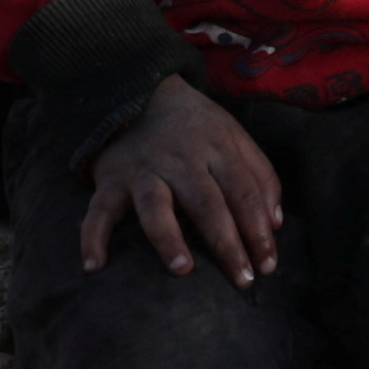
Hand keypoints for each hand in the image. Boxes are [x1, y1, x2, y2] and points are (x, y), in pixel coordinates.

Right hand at [80, 75, 284, 282]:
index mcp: (217, 149)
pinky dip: (92, 236)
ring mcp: (144, 170)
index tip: (267, 265)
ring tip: (182, 269)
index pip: (243, 192)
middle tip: (242, 279)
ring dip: (168, 237)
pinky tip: (94, 265)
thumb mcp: (234, 136)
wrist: (139, 88)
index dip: (258, 229)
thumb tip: (275, 223)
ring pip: (155, 204)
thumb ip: (260, 175)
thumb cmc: (195, 125)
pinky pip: (99, 209)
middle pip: (207, 203)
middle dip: (226, 243)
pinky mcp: (110, 179)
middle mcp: (181, 160)